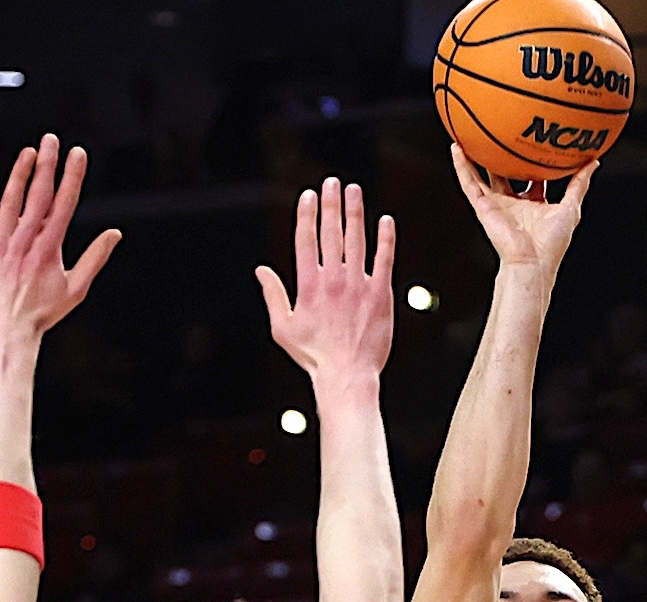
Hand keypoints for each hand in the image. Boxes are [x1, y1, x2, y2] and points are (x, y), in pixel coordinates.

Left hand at [0, 134, 121, 341]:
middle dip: (47, 163)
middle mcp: (25, 239)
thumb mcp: (76, 289)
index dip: (72, 175)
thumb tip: (114, 234)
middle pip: (38, 193)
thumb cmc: (42, 314)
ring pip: (10, 199)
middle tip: (51, 139)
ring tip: (28, 152)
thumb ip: (95, 257)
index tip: (78, 153)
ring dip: (19, 173)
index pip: (64, 202)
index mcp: (50, 246)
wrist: (5, 331)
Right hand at [256, 177, 396, 382]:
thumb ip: (273, 295)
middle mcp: (334, 279)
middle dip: (331, 204)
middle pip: (332, 232)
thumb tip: (261, 271)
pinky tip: (385, 220)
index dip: (308, 214)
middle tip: (333, 182)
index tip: (309, 195)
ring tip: (354, 191)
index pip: (306, 239)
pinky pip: (385, 259)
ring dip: (355, 212)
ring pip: (357, 240)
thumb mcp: (283, 327)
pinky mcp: (381, 294)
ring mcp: (359, 284)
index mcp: (308, 284)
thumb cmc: (314, 355)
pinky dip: (385, 238)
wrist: (347, 374)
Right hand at [450, 144, 595, 271]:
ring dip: (473, 157)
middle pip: (504, 175)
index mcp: (532, 204)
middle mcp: (512, 204)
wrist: (532, 261)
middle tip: (499, 136)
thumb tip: (593, 162)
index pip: (531, 179)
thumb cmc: (551, 243)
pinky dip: (461, 166)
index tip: (534, 145)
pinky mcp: (483, 207)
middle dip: (500, 158)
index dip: (532, 164)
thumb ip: (579, 183)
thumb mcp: (571, 207)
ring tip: (467, 134)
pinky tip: (456, 148)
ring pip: (481, 176)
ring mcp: (496, 205)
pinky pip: (469, 183)